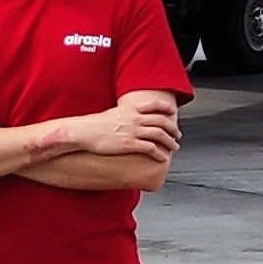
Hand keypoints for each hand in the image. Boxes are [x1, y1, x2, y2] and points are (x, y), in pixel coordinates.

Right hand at [33, 100, 180, 162]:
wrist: (84, 131)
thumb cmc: (95, 124)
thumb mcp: (113, 113)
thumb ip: (125, 114)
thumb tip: (132, 117)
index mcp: (131, 109)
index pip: (155, 105)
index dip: (166, 109)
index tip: (173, 112)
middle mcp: (135, 118)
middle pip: (161, 121)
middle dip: (172, 128)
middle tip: (177, 134)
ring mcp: (133, 131)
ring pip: (159, 135)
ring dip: (170, 142)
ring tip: (174, 147)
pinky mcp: (130, 144)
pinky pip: (150, 148)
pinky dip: (159, 153)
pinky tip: (163, 158)